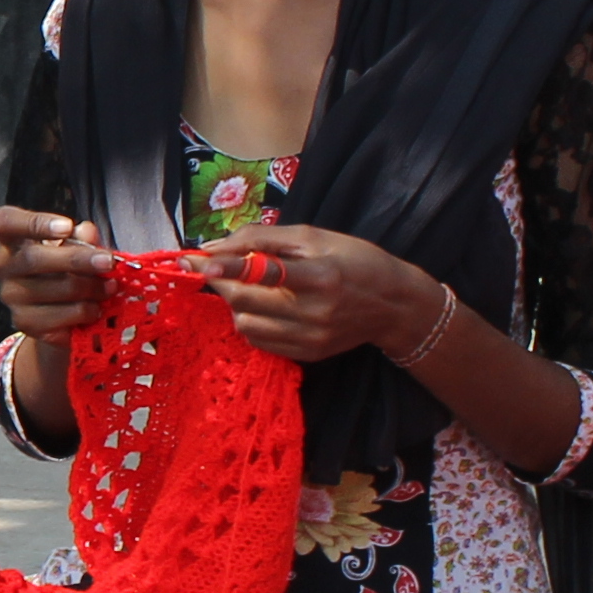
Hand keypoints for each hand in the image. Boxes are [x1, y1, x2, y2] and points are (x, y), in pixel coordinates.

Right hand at [0, 206, 111, 348]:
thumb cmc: (64, 268)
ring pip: (51, 289)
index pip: (5, 222)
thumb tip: (87, 232)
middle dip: (76, 259)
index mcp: (10, 238)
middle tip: (107, 262)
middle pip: (32, 258)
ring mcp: (11, 296)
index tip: (67, 227)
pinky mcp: (24, 322)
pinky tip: (96, 308)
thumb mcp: (74, 246)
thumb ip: (81, 237)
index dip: (34, 222)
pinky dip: (84, 312)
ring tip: (110, 287)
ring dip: (88, 288)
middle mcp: (3, 266)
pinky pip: (59, 316)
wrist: (57, 312)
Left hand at [194, 220, 436, 364]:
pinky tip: (264, 306)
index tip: (199, 260)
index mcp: (320, 276)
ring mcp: (310, 339)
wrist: (394, 305)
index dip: (228, 266)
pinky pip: (259, 341)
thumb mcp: (314, 237)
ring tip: (250, 287)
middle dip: (222, 282)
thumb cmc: (354, 260)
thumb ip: (263, 238)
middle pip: (245, 302)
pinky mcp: (307, 355)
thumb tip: (215, 245)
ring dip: (236, 303)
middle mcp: (314, 313)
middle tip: (215, 267)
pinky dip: (251, 321)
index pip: (264, 272)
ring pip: (245, 325)